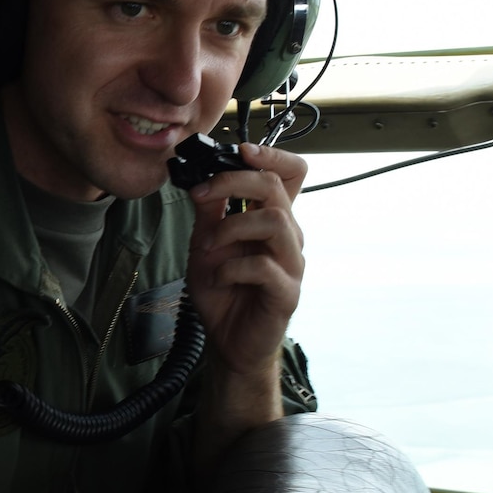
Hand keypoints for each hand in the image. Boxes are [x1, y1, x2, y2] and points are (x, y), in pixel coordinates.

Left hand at [185, 141, 306, 379]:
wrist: (227, 341)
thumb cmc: (223, 291)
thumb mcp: (205, 243)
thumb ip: (209, 211)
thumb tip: (202, 176)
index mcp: (272, 218)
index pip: (290, 173)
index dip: (271, 155)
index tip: (240, 151)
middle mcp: (288, 236)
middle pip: (276, 187)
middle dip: (234, 181)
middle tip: (201, 195)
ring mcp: (291, 263)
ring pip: (275, 221)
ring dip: (231, 227)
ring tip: (207, 247)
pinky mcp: (287, 292)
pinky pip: (264, 267)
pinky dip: (232, 268)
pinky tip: (218, 278)